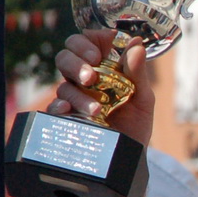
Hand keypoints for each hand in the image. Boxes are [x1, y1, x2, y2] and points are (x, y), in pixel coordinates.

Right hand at [49, 29, 155, 145]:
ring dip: (78, 95)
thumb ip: (138, 72)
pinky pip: (54, 108)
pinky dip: (59, 107)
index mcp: (102, 67)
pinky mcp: (67, 117)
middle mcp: (83, 79)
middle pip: (66, 57)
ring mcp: (73, 98)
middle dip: (75, 63)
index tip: (96, 53)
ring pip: (63, 85)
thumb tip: (136, 44)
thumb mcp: (143, 97)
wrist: (131, 154)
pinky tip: (67, 110)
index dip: (86, 42)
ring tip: (97, 109)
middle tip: (90, 77)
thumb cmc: (137, 122)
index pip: (85, 42)